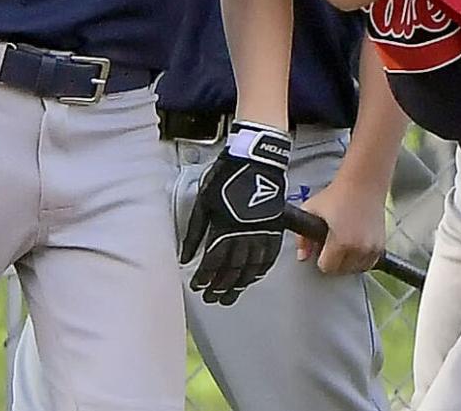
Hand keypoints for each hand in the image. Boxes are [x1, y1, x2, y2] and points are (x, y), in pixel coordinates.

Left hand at [181, 121, 291, 304]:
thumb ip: (195, 232)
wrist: (256, 162)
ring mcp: (262, 232)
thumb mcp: (203, 202)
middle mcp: (244, 235)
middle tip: (213, 298)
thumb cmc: (226, 177)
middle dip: (220, 286)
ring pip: (251, 267)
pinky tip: (255, 277)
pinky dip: (261, 269)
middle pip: (232, 269)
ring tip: (231, 296)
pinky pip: (269, 255)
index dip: (204, 277)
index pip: (212, 262)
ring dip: (240, 284)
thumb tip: (185, 256)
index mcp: (224, 228)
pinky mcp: (274, 228)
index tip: (198, 287)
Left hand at [293, 176, 388, 275]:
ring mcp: (372, 247)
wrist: (363, 182)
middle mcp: (359, 248)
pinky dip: (362, 258)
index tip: (322, 250)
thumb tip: (302, 256)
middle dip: (334, 261)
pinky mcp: (381, 244)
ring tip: (344, 245)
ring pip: (356, 268)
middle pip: (341, 270)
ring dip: (349, 261)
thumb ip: (302, 238)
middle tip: (332, 245)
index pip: (327, 267)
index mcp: (341, 242)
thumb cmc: (338, 194)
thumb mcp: (312, 210)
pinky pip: (369, 262)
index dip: (321, 259)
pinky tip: (355, 246)